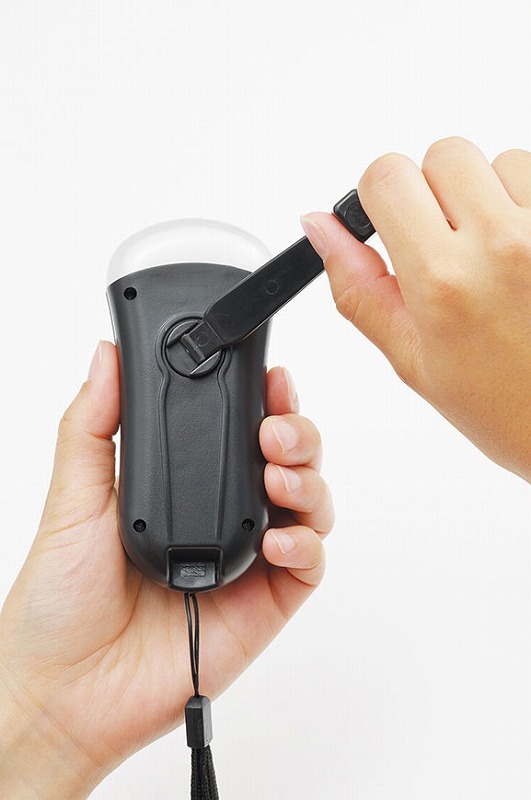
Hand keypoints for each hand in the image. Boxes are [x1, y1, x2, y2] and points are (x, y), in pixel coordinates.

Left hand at [0, 341, 332, 798]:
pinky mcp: (265, 604)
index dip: (265, 399)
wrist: (63, 690)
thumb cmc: (60, 600)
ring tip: (278, 473)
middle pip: (288, 460)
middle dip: (296, 432)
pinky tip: (279, 538)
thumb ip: (92, 424)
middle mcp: (222, 516)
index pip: (240, 429)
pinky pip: (309, 566)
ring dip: (308, 479)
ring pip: (309, 504)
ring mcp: (248, 559)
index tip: (269, 377)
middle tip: (274, 429)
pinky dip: (307, 544)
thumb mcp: (72, 497)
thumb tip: (106, 357)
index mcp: (184, 486)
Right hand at [301, 137, 530, 481]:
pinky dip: (526, 204)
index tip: (392, 224)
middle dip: (434, 193)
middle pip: (442, 154)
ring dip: (488, 197)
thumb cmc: (506, 408)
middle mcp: (500, 244)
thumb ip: (358, 287)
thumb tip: (320, 227)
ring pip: (498, 160)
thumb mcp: (414, 360)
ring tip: (496, 258)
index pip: (386, 177)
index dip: (380, 198)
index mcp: (443, 282)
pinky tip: (525, 254)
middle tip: (448, 249)